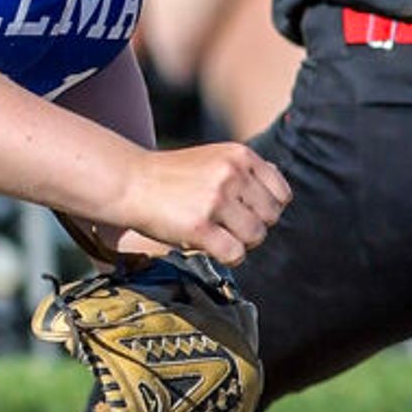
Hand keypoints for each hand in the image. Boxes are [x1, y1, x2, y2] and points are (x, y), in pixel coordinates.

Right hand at [112, 140, 291, 263]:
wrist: (129, 182)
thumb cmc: (173, 176)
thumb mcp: (214, 159)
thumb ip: (246, 171)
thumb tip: (280, 185)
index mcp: (239, 155)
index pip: (282, 194)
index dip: (266, 209)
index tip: (244, 212)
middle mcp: (231, 174)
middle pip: (271, 218)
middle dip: (253, 227)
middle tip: (228, 226)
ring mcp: (215, 199)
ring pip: (256, 237)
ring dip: (240, 243)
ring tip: (218, 234)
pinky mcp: (199, 226)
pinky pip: (235, 254)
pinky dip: (228, 257)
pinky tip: (210, 246)